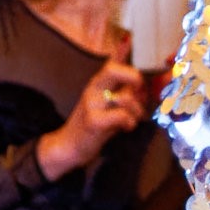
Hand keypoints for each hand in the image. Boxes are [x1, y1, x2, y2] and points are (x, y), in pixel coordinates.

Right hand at [35, 57, 149, 180]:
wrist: (69, 145)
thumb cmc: (94, 123)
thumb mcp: (107, 102)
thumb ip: (122, 88)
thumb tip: (138, 73)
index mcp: (97, 83)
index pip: (112, 64)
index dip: (129, 67)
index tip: (139, 82)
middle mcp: (92, 89)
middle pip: (112, 69)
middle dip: (134, 78)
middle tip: (140, 93)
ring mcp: (91, 104)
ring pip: (125, 97)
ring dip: (137, 110)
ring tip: (133, 119)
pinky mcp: (94, 121)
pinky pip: (121, 115)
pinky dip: (130, 122)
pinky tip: (126, 127)